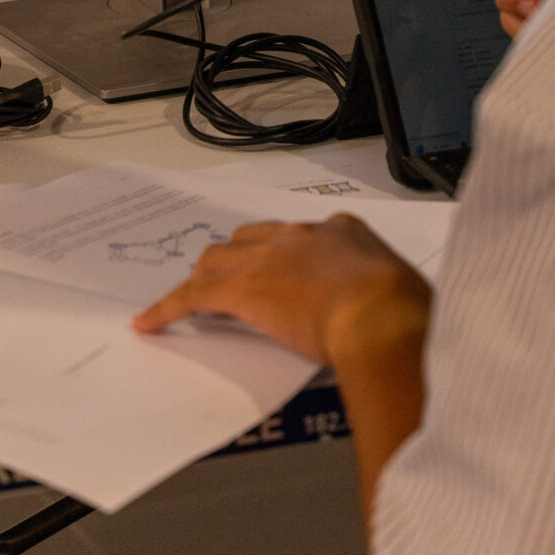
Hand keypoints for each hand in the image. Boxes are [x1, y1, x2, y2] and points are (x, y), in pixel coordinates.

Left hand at [133, 214, 430, 367]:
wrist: (382, 315)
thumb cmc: (402, 310)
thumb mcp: (403, 294)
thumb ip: (389, 295)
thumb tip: (399, 313)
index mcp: (343, 231)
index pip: (301, 237)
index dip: (285, 257)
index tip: (284, 273)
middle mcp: (300, 235)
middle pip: (251, 239)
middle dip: (238, 260)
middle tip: (230, 283)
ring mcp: (268, 258)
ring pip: (217, 261)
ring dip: (203, 280)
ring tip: (189, 299)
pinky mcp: (241, 289)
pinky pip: (192, 296)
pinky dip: (168, 308)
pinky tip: (151, 323)